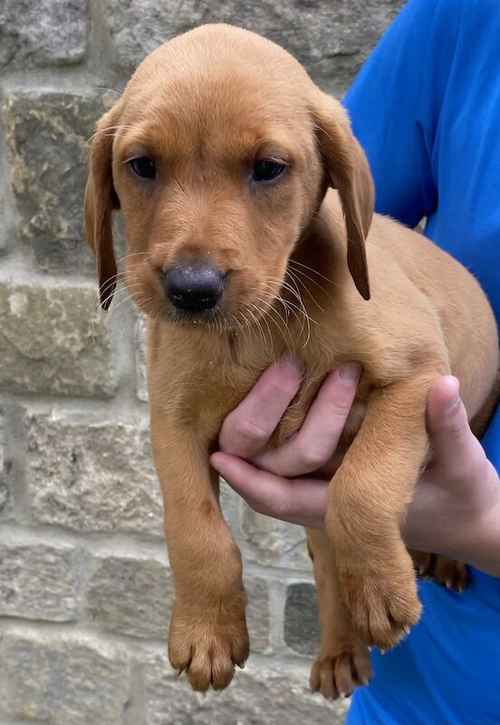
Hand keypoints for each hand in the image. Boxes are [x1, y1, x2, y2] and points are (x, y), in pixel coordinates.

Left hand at [210, 361, 499, 574]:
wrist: (472, 516)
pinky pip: (302, 450)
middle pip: (272, 477)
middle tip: (254, 386)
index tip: (219, 453)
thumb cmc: (464, 496)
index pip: (284, 500)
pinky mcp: (341, 465)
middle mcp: (330, 497)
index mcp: (349, 508)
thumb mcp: (461, 463)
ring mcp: (333, 481)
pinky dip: (289, 423)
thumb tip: (441, 384)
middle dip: (255, 440)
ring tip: (276, 370)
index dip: (249, 481)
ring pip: (281, 462)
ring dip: (271, 424)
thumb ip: (447, 428)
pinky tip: (283, 386)